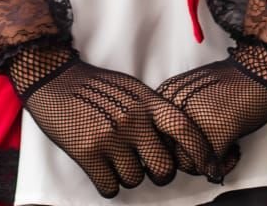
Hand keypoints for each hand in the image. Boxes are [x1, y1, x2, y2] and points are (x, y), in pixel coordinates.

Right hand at [10, 44, 237, 197]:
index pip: (184, 128)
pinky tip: (102, 167)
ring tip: (115, 156)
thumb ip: (154, 111)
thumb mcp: (132, 89)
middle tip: (147, 165)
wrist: (55, 78)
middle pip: (163, 168)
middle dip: (158, 173)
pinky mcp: (87, 153)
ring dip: (128, 175)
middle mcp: (132, 119)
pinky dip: (108, 183)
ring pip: (136, 180)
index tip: (210, 168)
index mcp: (146, 101)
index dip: (201, 152)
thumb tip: (178, 140)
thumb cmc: (97, 86)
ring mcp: (110, 137)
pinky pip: (110, 188)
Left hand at [156, 42, 266, 158]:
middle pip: (166, 151)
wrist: (257, 70)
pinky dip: (224, 165)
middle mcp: (174, 109)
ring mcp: (193, 123)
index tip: (185, 143)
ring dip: (204, 163)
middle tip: (204, 150)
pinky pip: (211, 168)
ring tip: (222, 151)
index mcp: (166, 96)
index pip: (153, 133)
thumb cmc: (229, 78)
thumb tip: (172, 137)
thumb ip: (176, 110)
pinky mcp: (215, 136)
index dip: (169, 143)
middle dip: (185, 156)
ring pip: (185, 164)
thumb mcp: (190, 89)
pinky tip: (233, 151)